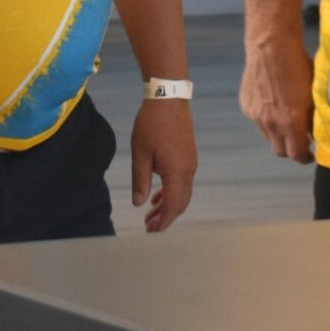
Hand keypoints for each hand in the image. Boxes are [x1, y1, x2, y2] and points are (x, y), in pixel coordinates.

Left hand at [129, 96, 196, 231]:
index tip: (151, 232)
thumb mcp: (140, 153)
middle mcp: (188, 171)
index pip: (173, 206)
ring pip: (182, 193)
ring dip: (168, 205)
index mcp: (177, 172)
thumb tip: (139, 204)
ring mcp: (190, 163)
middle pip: (180, 203)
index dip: (163, 222)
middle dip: (165, 217)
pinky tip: (158, 194)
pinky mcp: (188, 156)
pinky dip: (171, 192)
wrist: (168, 98)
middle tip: (148, 227)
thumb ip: (140, 181)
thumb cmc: (151, 124)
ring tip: (150, 214)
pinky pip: (183, 182)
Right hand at [240, 33, 315, 163]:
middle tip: (300, 140)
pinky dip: (266, 118)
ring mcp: (256, 115)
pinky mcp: (246, 105)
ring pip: (268, 136)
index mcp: (291, 122)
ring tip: (286, 117)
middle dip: (291, 149)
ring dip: (278, 133)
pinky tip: (273, 101)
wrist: (272, 46)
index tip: (311, 154)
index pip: (297, 155)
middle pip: (280, 152)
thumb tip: (316, 133)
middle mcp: (271, 123)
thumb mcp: (314, 94)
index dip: (305, 158)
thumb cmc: (299, 66)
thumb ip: (313, 118)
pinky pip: (258, 120)